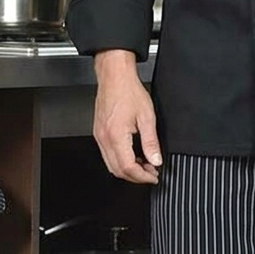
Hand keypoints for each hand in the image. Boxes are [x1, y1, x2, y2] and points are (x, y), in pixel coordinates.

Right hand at [92, 50, 162, 183]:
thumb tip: (156, 160)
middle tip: (151, 173)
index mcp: (116, 135)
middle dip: (135, 177)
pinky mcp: (98, 132)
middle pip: (117, 170)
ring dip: (127, 169)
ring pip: (111, 164)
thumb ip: (151, 142)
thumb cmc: (129, 91)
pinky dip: (120, 160)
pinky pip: (107, 154)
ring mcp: (99, 136)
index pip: (128, 168)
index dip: (142, 177)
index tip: (153, 176)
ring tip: (144, 165)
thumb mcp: (147, 116)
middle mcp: (104, 138)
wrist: (114, 76)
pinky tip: (132, 155)